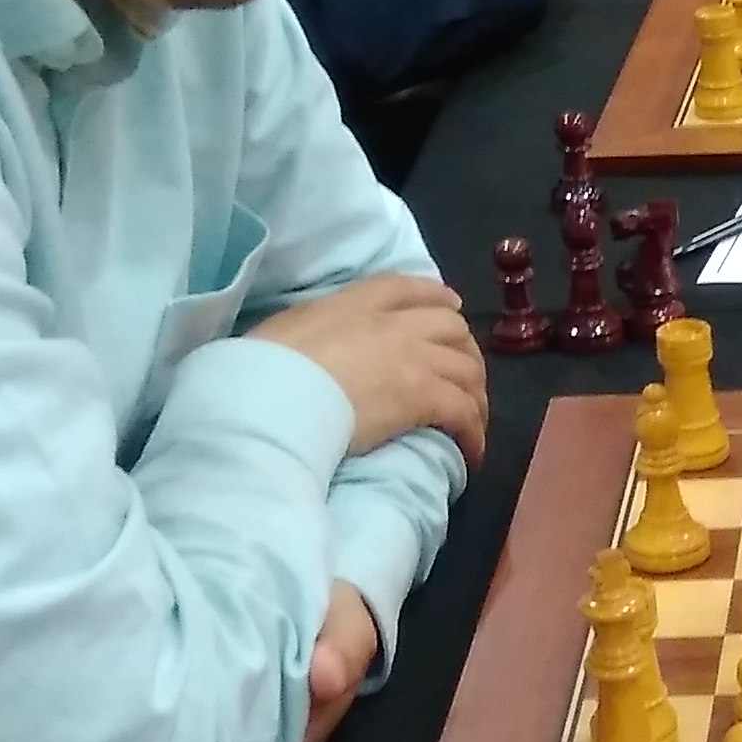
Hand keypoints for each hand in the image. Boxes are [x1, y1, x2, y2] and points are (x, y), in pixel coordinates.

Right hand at [247, 273, 487, 462]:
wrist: (275, 395)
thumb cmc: (266, 367)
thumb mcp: (289, 327)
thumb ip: (317, 327)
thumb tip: (319, 346)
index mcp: (356, 302)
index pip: (408, 288)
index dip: (436, 297)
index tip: (451, 308)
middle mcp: (394, 324)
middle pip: (451, 327)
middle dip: (465, 350)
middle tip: (464, 379)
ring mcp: (413, 358)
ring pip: (467, 370)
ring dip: (475, 396)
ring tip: (472, 422)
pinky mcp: (423, 396)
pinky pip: (464, 412)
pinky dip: (473, 433)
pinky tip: (471, 452)